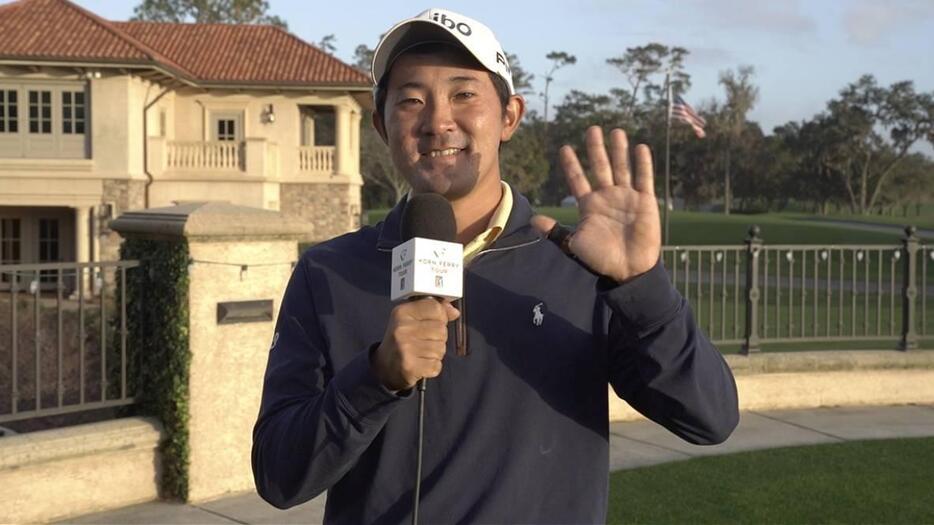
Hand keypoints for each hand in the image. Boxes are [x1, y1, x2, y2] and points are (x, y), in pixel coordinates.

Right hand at [371, 297, 459, 391]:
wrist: (384, 367)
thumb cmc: (403, 340)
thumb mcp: (413, 320)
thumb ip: (434, 312)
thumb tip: (454, 312)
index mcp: (402, 312)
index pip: (435, 307)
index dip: (440, 317)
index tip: (431, 323)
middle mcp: (402, 328)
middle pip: (442, 330)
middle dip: (438, 338)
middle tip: (423, 342)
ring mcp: (404, 347)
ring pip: (441, 349)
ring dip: (435, 354)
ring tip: (421, 354)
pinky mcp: (409, 366)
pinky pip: (436, 365)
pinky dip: (432, 367)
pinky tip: (421, 364)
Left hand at [532, 126, 660, 282]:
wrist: (627, 270)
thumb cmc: (600, 259)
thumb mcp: (573, 245)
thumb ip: (555, 231)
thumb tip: (533, 220)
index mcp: (589, 205)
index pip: (578, 179)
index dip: (572, 164)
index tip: (565, 148)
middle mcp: (607, 197)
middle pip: (600, 167)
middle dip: (596, 149)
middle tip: (592, 129)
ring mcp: (626, 197)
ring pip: (622, 168)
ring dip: (619, 150)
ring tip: (616, 132)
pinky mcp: (645, 202)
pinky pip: (643, 179)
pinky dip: (642, 164)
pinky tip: (640, 148)